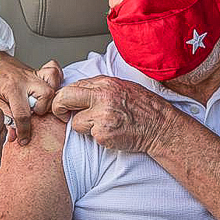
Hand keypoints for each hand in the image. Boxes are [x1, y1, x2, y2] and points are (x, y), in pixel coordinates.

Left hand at [0, 52, 62, 144]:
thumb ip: (4, 117)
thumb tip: (13, 135)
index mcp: (12, 88)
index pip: (22, 113)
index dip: (24, 130)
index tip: (23, 138)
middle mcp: (25, 79)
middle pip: (46, 94)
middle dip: (42, 108)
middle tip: (33, 113)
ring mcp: (33, 74)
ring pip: (53, 82)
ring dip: (50, 96)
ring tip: (41, 102)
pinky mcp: (38, 71)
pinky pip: (54, 70)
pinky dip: (55, 80)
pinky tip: (50, 88)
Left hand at [51, 75, 173, 152]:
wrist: (160, 127)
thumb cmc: (142, 107)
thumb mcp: (121, 86)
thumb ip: (99, 87)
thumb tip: (77, 90)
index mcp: (105, 83)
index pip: (73, 86)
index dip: (65, 96)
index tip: (65, 103)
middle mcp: (102, 97)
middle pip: (65, 98)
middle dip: (59, 107)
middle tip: (62, 114)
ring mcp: (102, 116)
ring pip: (75, 122)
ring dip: (84, 126)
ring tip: (103, 125)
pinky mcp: (104, 134)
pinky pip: (90, 136)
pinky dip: (98, 136)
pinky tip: (112, 133)